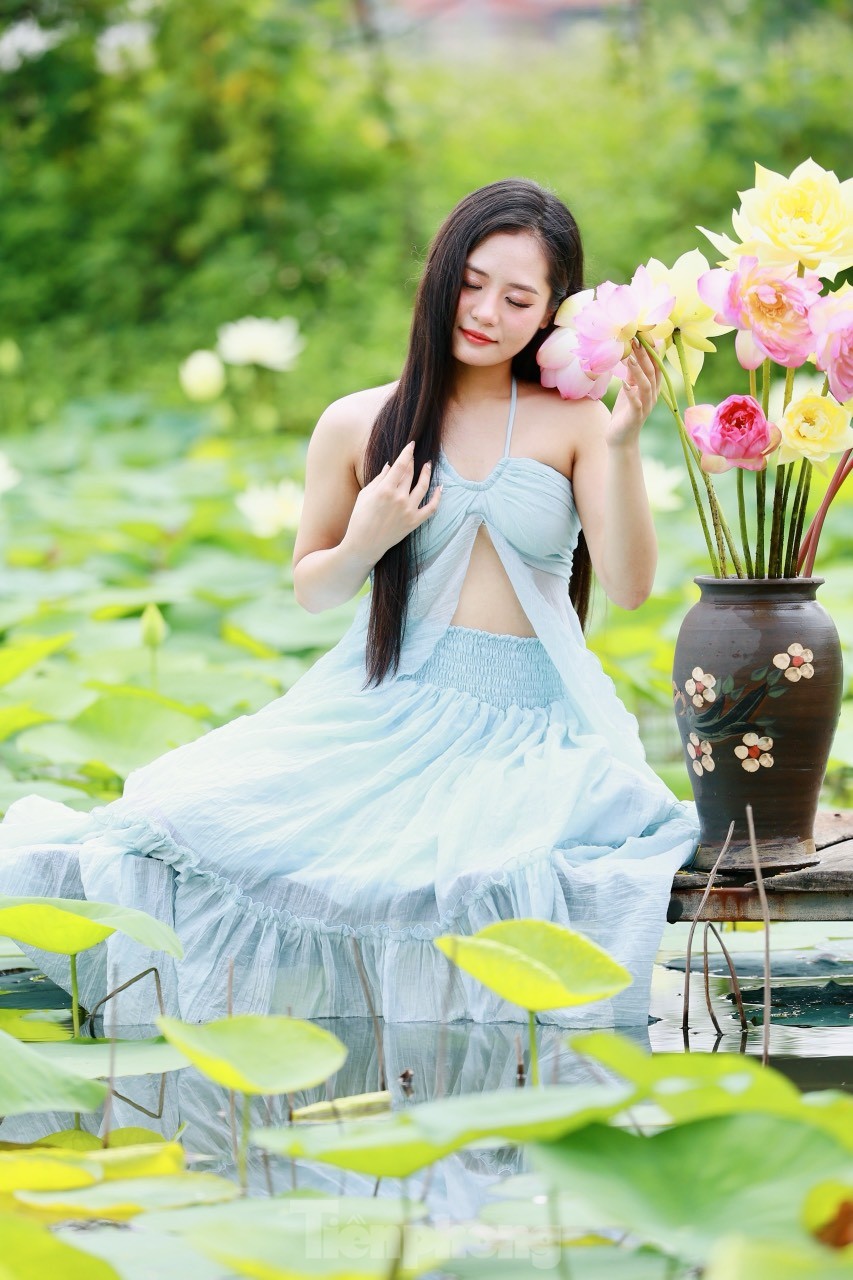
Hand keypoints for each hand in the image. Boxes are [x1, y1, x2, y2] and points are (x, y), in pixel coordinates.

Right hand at [344, 440, 440, 561]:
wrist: (364, 545)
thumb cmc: (359, 518)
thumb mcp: (365, 495)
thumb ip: (379, 479)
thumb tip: (390, 465)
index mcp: (385, 490)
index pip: (400, 465)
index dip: (407, 452)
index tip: (411, 444)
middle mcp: (399, 498)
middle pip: (410, 474)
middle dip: (412, 462)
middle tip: (413, 456)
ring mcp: (409, 510)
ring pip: (423, 487)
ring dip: (427, 473)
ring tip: (428, 465)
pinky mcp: (414, 522)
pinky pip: (431, 508)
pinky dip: (437, 497)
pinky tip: (440, 488)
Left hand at [607, 336, 662, 447]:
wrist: (621, 439)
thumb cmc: (624, 412)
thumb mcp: (629, 389)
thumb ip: (632, 374)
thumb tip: (631, 353)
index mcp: (651, 387)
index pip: (654, 365)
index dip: (650, 351)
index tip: (643, 334)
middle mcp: (652, 396)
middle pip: (651, 372)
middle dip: (644, 356)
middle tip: (635, 340)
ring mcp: (645, 406)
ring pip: (646, 386)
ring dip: (638, 371)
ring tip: (630, 358)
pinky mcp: (636, 417)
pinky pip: (636, 404)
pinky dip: (631, 394)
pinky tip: (624, 384)